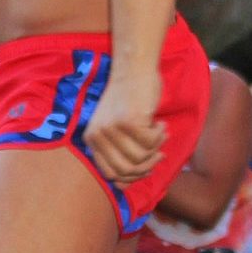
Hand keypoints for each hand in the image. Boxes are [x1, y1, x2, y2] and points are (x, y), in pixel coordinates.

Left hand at [83, 74, 166, 189]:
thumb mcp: (116, 128)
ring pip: (140, 158)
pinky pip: (151, 142)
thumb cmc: (128, 100)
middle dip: (147, 166)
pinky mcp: (128, 120)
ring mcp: (112, 128)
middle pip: (126, 170)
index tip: (146, 168)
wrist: (133, 69)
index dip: (131, 177)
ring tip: (160, 133)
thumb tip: (128, 182)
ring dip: (156, 148)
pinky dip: (159, 135)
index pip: (110, 174)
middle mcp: (98, 135)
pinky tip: (159, 122)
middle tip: (158, 153)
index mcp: (91, 139)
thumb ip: (119, 152)